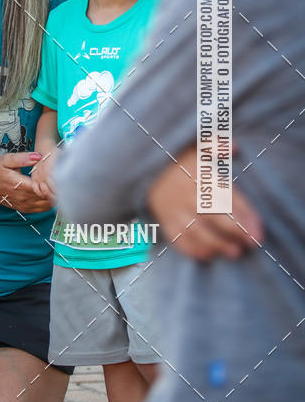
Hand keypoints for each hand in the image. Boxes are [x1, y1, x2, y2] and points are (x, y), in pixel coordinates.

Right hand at [0, 152, 54, 212]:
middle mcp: (23, 197)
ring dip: (53, 196)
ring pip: (47, 205)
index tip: (57, 174)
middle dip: (55, 189)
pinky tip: (49, 193)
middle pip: (47, 197)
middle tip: (60, 178)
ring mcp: (24, 205)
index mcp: (20, 184)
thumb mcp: (6, 160)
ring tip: (56, 185)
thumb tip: (38, 156)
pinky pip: (42, 209)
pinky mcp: (25, 208)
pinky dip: (49, 202)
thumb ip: (23, 158)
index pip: (43, 188)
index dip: (52, 182)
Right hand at [147, 145, 262, 259]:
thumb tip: (233, 147)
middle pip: (213, 215)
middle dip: (234, 231)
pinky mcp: (166, 221)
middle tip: (252, 243)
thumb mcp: (196, 146)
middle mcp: (188, 194)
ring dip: (216, 244)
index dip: (243, 213)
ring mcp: (175, 209)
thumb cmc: (179, 160)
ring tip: (235, 253)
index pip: (225, 195)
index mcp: (199, 175)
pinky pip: (178, 239)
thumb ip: (216, 146)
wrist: (145, 171)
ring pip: (196, 231)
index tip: (258, 229)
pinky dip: (193, 250)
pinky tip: (209, 256)